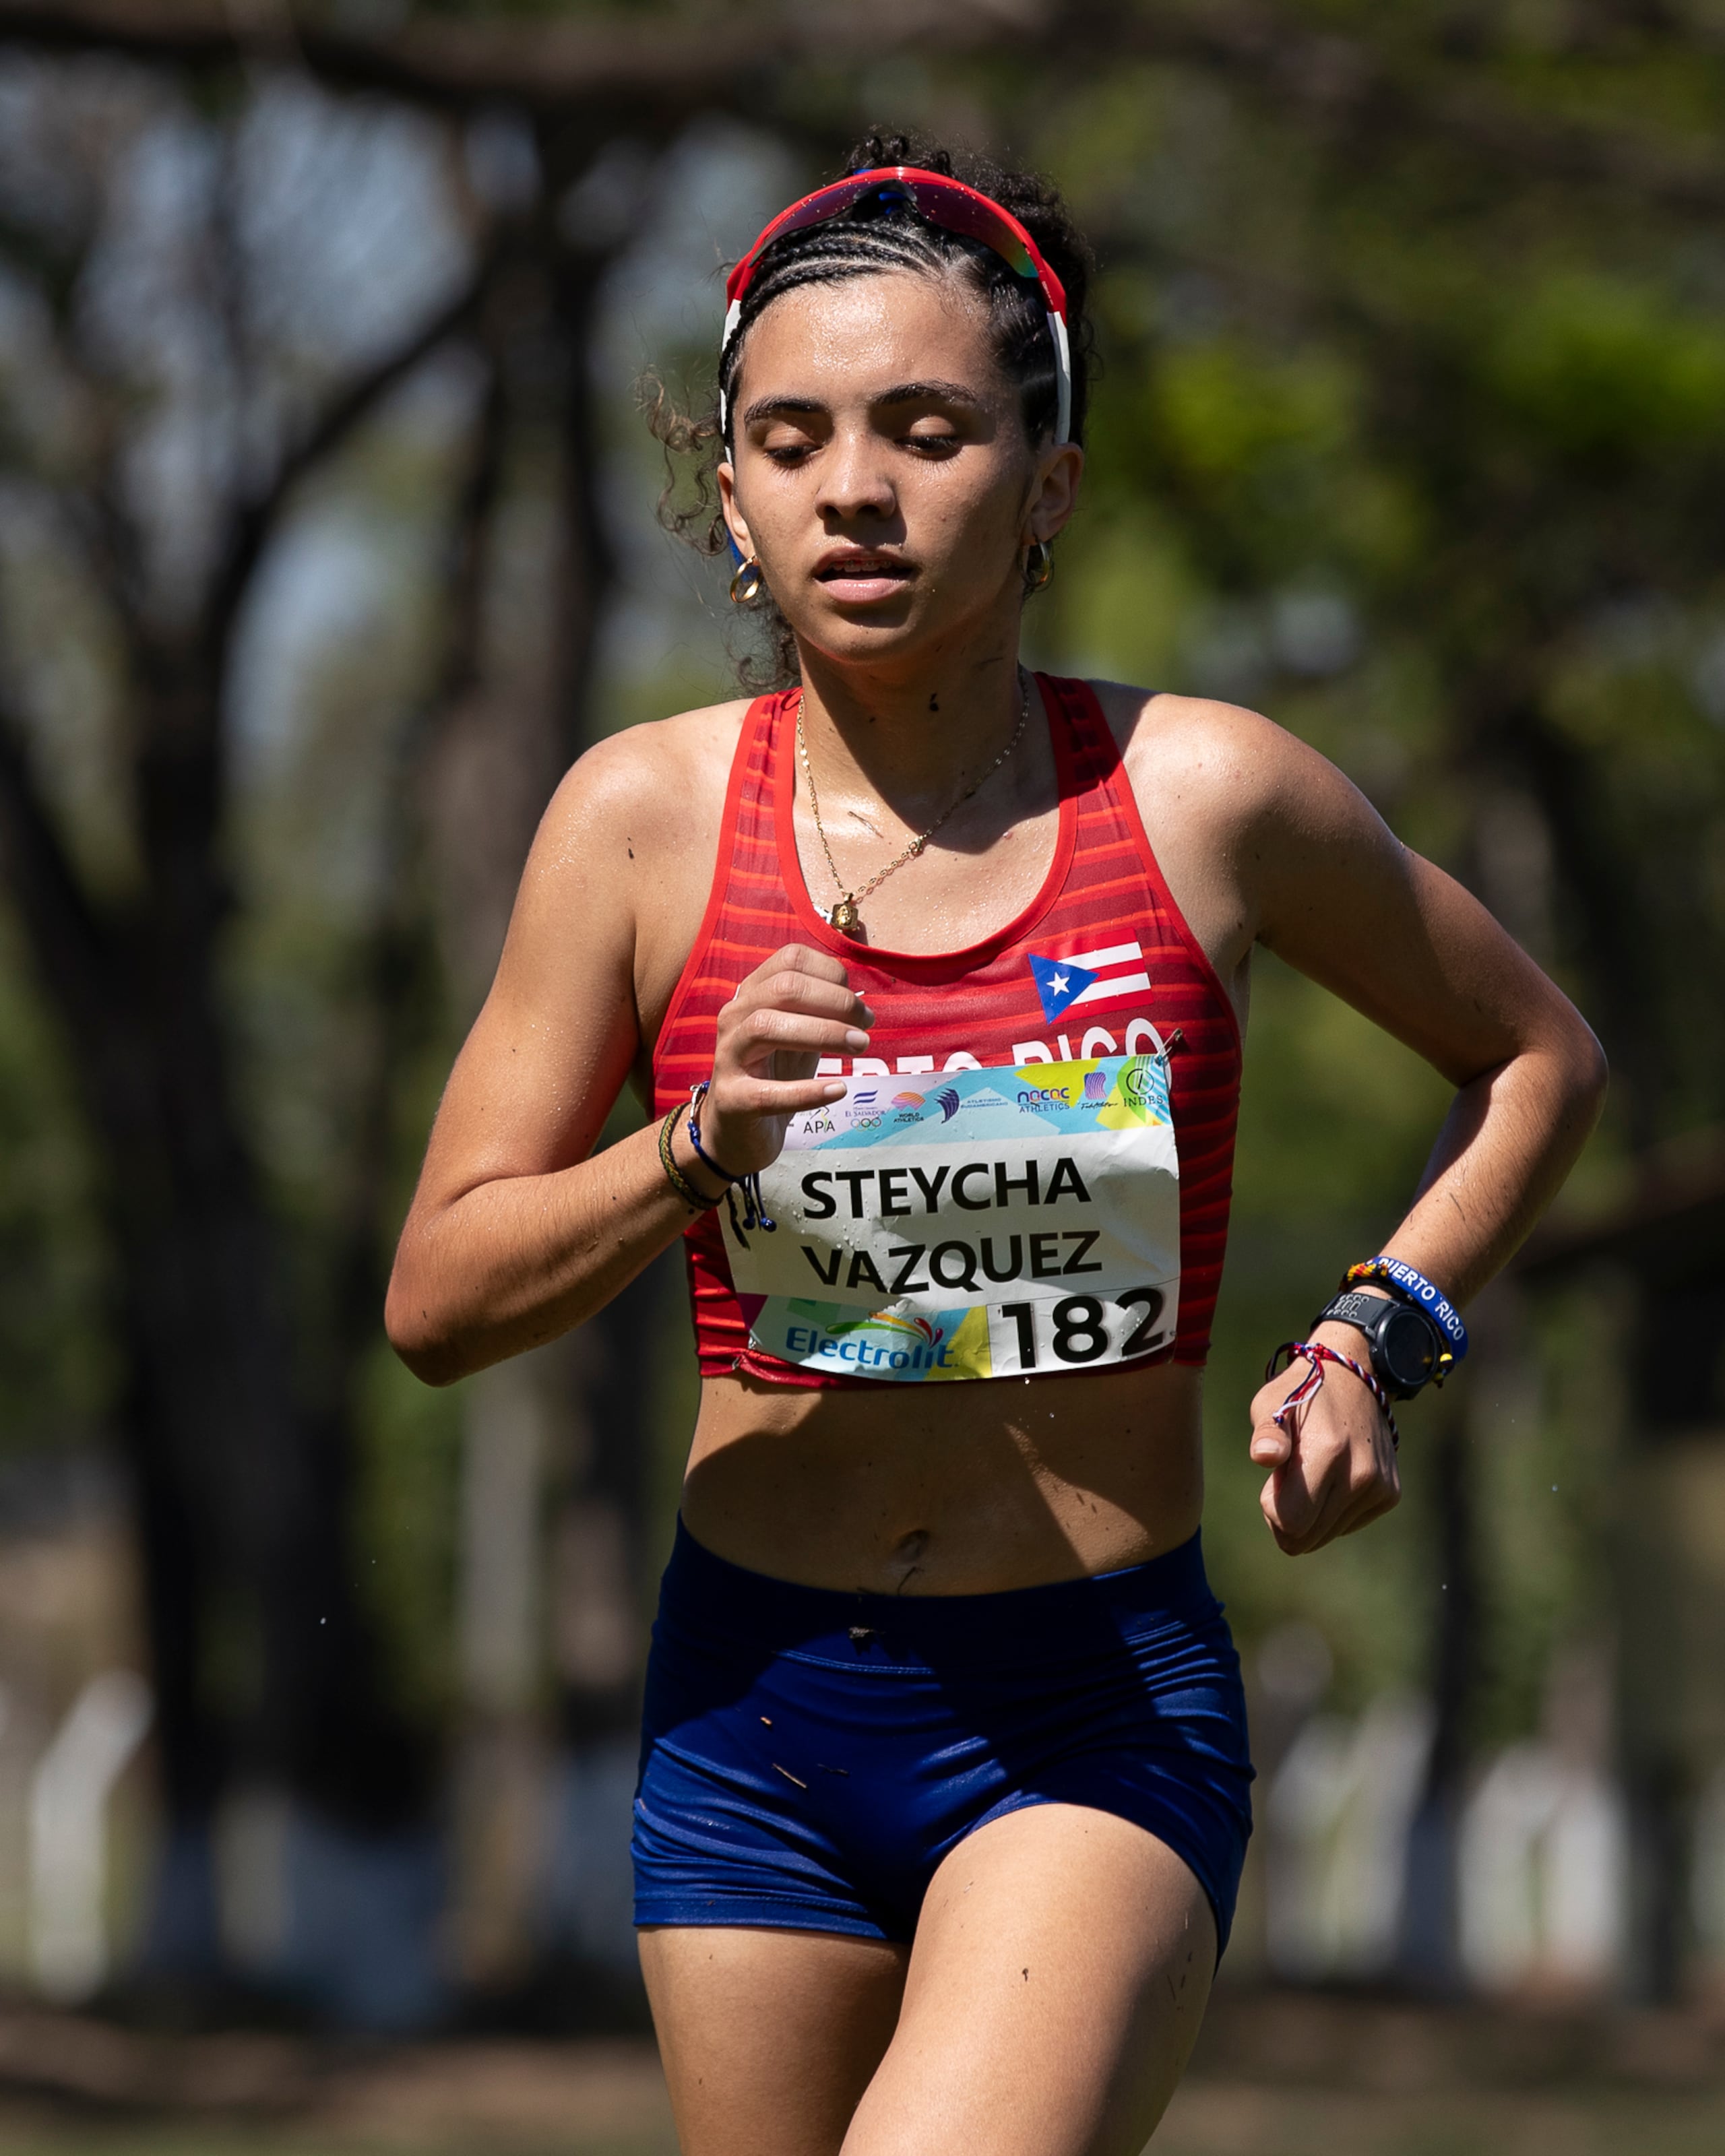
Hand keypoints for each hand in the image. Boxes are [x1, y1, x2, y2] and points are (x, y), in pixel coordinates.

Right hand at [695, 943, 870, 1178]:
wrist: (735, 1132)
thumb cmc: (773, 1075)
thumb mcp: (798, 1035)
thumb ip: (821, 1013)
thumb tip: (861, 1000)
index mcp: (752, 995)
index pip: (791, 960)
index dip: (832, 975)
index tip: (859, 1005)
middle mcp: (734, 1017)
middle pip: (783, 988)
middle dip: (835, 1002)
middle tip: (866, 1027)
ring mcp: (728, 1057)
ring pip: (766, 1026)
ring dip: (822, 1033)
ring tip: (858, 1047)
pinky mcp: (732, 1100)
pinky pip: (767, 1092)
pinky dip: (807, 1091)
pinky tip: (837, 1090)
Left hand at [1247, 1324, 1400, 1554]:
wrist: (1353, 1377)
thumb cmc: (1300, 1393)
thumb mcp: (1271, 1404)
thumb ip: (1267, 1434)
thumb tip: (1264, 1456)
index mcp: (1328, 1452)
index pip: (1291, 1523)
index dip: (1272, 1507)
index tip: (1274, 1480)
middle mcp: (1360, 1474)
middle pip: (1306, 1538)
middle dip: (1287, 1515)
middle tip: (1289, 1477)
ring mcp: (1379, 1486)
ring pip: (1326, 1535)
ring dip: (1310, 1513)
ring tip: (1313, 1472)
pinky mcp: (1389, 1494)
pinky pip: (1346, 1526)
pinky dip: (1332, 1510)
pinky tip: (1333, 1476)